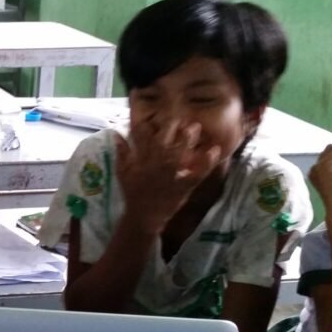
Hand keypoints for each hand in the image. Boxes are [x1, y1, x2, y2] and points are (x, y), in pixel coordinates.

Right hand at [115, 119, 222, 233]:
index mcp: (142, 159)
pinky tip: (214, 150)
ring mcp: (171, 174)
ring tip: (195, 127)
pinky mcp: (184, 185)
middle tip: (178, 117)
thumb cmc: (133, 193)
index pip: (142, 135)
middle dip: (170, 126)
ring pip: (179, 152)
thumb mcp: (122, 172)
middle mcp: (156, 163)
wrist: (143, 216)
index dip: (146, 123)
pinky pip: (197, 172)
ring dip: (187, 139)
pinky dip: (207, 162)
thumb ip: (121, 152)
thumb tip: (117, 133)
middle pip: (163, 140)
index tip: (151, 115)